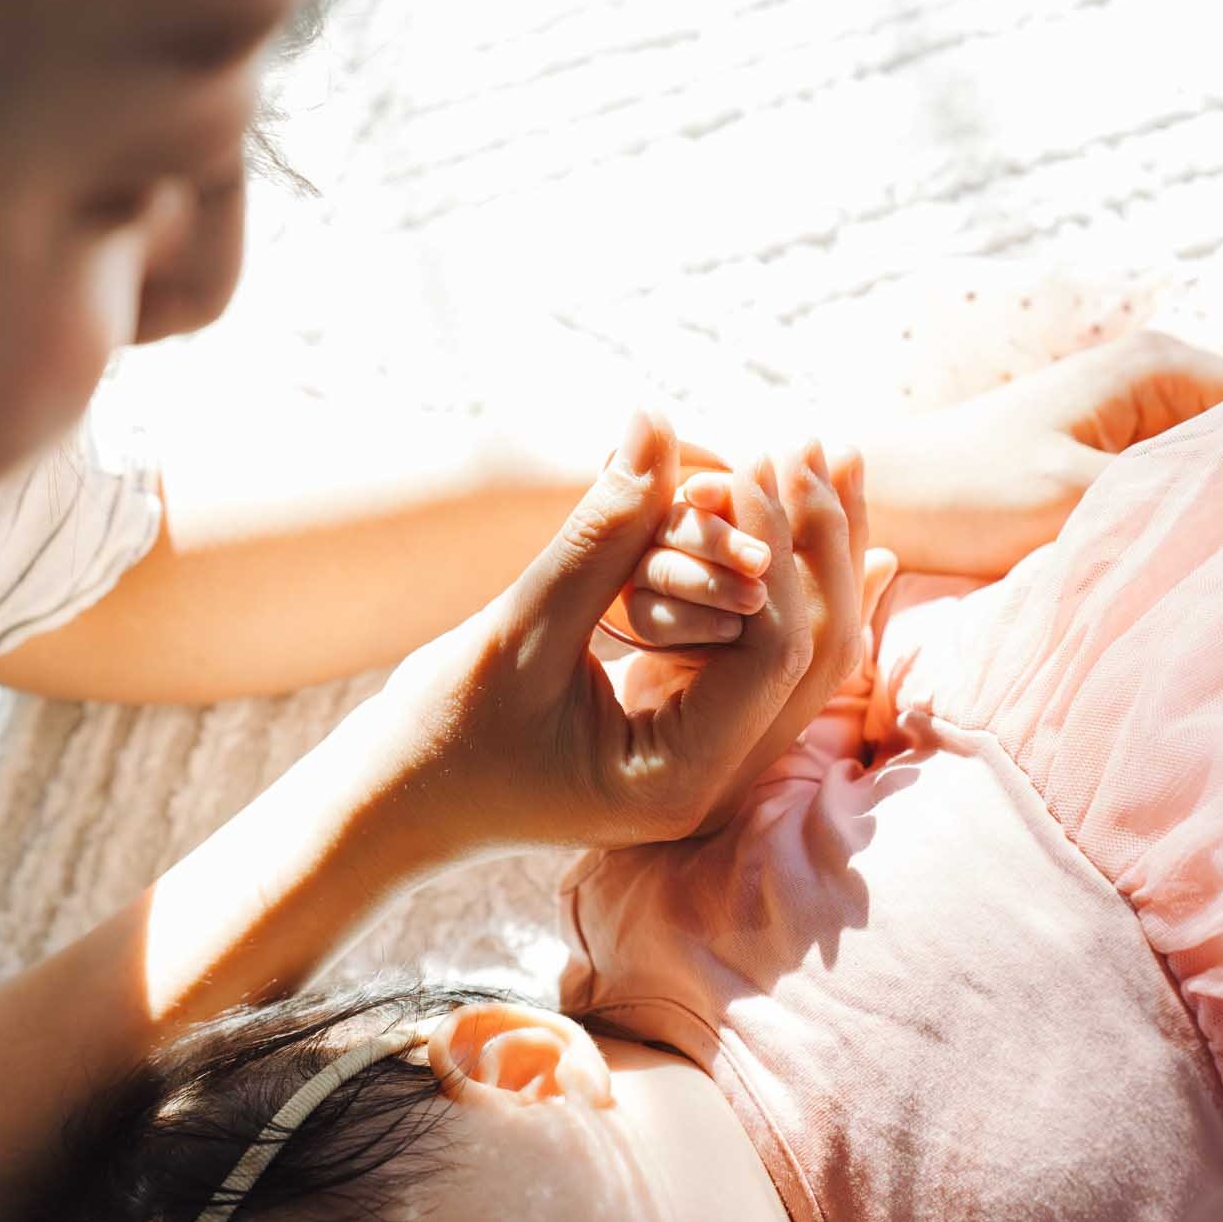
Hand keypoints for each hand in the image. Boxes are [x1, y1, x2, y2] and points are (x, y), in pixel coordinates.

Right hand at [359, 412, 868, 857]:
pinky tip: (806, 519)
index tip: (747, 466)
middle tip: (811, 446)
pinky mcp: (691, 729)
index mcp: (679, 779)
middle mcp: (715, 781)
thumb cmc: (440, 730)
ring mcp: (710, 760)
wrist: (399, 801)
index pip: (771, 655)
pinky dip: (778, 582)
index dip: (770, 550)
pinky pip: (760, 652)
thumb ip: (599, 531)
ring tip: (823, 460)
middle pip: (810, 654)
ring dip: (807, 555)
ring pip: (797, 650)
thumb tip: (655, 420)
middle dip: (813, 545)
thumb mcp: (519, 627)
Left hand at [866, 330, 1222, 580]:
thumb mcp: (1081, 500)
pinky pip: (1183, 477)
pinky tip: (1195, 557)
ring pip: (1220, 460)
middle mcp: (1160, 373)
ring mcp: (1140, 409)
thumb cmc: (970, 493)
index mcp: (1161, 365)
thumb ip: (1173, 497)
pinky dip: (1191, 513)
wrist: (889, 497)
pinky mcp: (1117, 449)